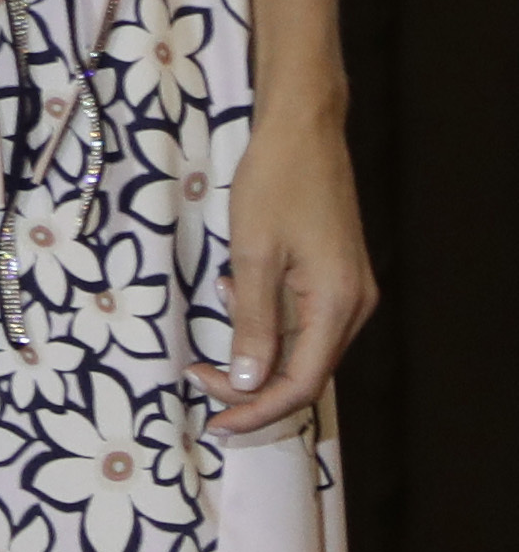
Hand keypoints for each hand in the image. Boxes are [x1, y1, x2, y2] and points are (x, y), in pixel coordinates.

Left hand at [202, 101, 374, 436]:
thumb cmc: (275, 183)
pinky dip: (265, 323)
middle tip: (198, 379)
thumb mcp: (253, 254)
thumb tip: (250, 383)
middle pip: (305, 372)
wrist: (303, 130)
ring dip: (256, 354)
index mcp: (338, 305)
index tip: (216, 421)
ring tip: (210, 343)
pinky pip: (302, 320)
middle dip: (251, 386)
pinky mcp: (336, 277)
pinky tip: (234, 296)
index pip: (302, 383)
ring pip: (302, 348)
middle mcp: (354, 307)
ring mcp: (349, 292)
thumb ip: (254, 322)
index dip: (258, 409)